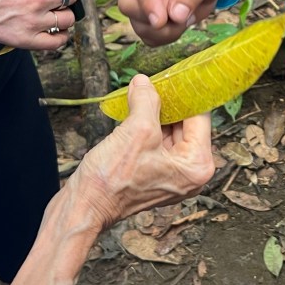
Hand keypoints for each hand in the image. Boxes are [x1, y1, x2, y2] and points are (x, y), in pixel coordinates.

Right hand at [66, 74, 214, 230]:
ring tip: (139, 95)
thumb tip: (146, 82)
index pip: (200, 117)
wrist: (83, 208)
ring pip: (169, 132)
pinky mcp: (155, 175)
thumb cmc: (111, 181)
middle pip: (186, 125)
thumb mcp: (135, 131)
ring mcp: (172, 175)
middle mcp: (190, 173)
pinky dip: (146, 127)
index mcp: (197, 165)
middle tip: (152, 83)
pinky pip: (157, 143)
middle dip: (168, 104)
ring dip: (154, 114)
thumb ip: (147, 101)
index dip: (184, 94)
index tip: (173, 75)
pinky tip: (133, 113)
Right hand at [118, 0, 233, 45]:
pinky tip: (176, 25)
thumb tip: (175, 15)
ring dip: (163, 31)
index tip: (161, 22)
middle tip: (184, 13)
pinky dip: (162, 36)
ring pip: (135, 23)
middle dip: (157, 19)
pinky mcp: (142, 12)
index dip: (150, 4)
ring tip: (185, 16)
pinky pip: (145, 33)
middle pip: (129, 5)